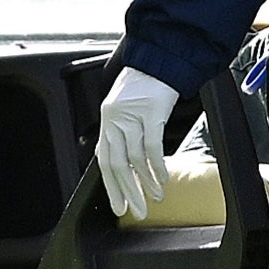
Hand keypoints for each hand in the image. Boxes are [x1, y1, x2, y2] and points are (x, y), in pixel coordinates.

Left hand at [94, 66, 179, 220]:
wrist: (160, 58)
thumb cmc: (146, 84)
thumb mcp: (127, 109)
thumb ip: (124, 133)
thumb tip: (128, 166)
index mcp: (107, 120)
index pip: (105, 160)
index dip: (112, 186)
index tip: (120, 206)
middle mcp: (115, 118)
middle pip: (118, 164)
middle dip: (128, 191)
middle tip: (136, 211)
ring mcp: (133, 114)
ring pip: (135, 158)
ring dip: (146, 181)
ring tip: (155, 196)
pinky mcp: (152, 110)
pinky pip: (152, 146)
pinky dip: (157, 166)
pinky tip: (163, 179)